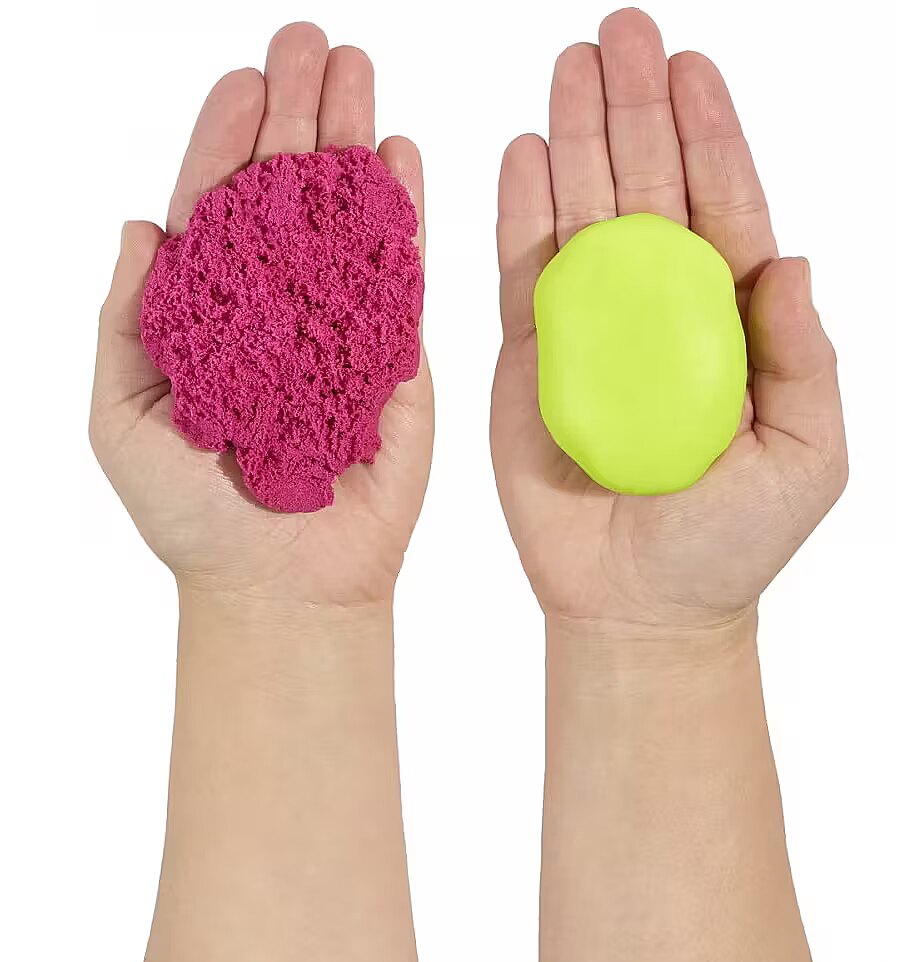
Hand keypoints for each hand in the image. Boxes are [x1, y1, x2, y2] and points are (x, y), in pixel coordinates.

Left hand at [90, 23, 431, 607]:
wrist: (282, 585)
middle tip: (312, 41)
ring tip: (358, 73)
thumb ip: (127, 320)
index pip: (220, 211)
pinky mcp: (399, 361)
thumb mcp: (125, 415)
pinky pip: (403, 278)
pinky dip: (405, 216)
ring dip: (353, 145)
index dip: (227, 142)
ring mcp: (344, 331)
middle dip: (298, 117)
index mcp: (213, 318)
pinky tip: (403, 156)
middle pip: (290, 198)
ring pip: (349, 222)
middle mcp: (280, 312)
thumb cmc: (192, 516)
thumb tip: (139, 224)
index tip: (244, 77)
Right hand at [493, 8, 846, 632]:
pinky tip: (525, 151)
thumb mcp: (802, 456)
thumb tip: (788, 258)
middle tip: (621, 33)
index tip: (692, 67)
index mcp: (727, 325)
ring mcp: (589, 330)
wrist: (635, 603)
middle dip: (635, 111)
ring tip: (572, 68)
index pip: (720, 212)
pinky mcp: (529, 360)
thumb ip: (803, 358)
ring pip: (580, 217)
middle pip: (645, 193)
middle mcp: (656, 312)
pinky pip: (521, 275)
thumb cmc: (727, 542)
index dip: (709, 137)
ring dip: (577, 140)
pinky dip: (519, 214)